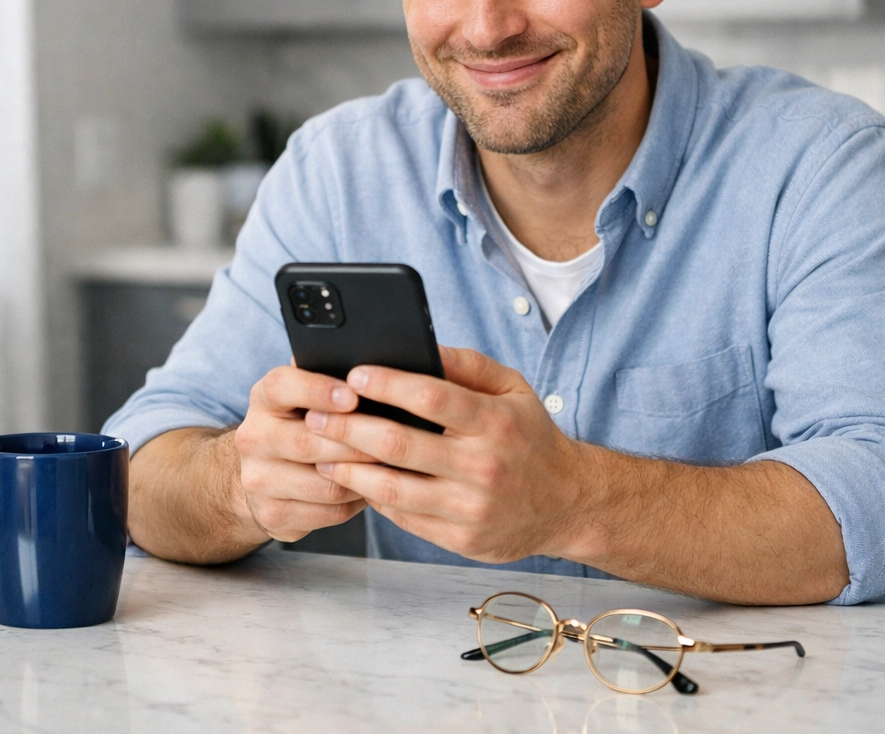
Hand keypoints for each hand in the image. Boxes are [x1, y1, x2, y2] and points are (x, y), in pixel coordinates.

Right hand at [233, 364, 377, 542]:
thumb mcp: (307, 392)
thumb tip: (373, 365)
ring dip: (363, 477)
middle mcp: (252, 438)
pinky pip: (329, 512)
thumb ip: (330, 376)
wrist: (264, 471)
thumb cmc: (301, 422)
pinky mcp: (272, 515)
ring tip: (389, 466)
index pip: (282, 386)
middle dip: (356, 442)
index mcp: (264, 398)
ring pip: (324, 484)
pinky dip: (357, 501)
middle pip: (308, 443)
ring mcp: (258, 481)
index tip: (353, 396)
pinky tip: (371, 488)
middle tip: (393, 440)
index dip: (318, 390)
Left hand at [305, 347, 596, 562]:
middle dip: (349, 427)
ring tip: (321, 452)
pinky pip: (404, 516)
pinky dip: (373, 497)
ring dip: (348, 468)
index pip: (431, 398)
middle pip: (399, 445)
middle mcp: (483, 466)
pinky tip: (353, 481)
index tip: (353, 373)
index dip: (387, 384)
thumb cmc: (530, 436)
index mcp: (494, 422)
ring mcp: (470, 507)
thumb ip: (467, 365)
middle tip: (316, 415)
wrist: (568, 502)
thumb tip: (420, 345)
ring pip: (392, 488)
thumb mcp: (512, 389)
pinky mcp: (461, 538)